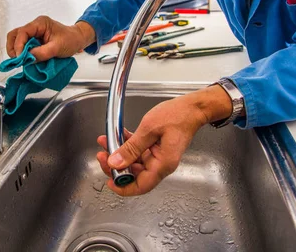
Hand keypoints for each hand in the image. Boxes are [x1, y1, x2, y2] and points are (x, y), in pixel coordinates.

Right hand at [6, 16, 95, 61]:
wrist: (78, 39)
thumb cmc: (71, 40)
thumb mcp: (57, 48)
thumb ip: (42, 53)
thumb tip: (28, 59)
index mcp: (40, 23)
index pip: (23, 32)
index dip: (19, 45)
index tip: (20, 57)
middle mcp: (34, 26)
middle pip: (15, 34)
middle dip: (13, 48)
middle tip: (17, 60)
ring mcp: (33, 33)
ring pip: (16, 40)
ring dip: (16, 51)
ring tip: (21, 61)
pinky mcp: (34, 40)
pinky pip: (23, 46)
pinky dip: (22, 53)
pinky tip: (25, 60)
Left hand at [96, 85, 232, 195]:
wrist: (192, 108)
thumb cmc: (177, 116)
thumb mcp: (149, 129)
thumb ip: (131, 148)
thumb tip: (115, 163)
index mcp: (162, 164)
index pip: (141, 186)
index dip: (123, 187)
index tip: (109, 180)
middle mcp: (161, 164)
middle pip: (135, 175)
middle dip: (116, 166)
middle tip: (103, 155)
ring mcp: (159, 157)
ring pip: (134, 162)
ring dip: (119, 154)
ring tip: (106, 142)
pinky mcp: (156, 149)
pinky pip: (139, 152)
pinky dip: (127, 146)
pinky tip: (118, 136)